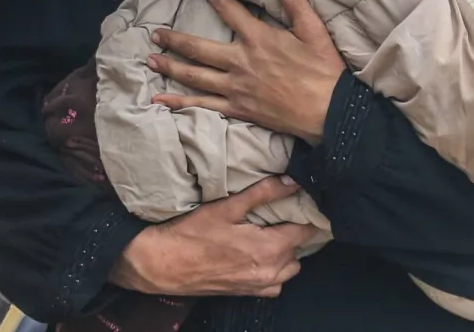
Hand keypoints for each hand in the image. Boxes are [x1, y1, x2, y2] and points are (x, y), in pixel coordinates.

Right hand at [110, 177, 315, 296]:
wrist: (164, 265)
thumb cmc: (193, 233)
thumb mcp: (228, 207)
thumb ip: (263, 193)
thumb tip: (292, 181)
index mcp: (269, 249)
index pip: (306, 232)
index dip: (308, 215)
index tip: (306, 202)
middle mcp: (270, 271)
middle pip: (300, 250)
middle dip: (298, 232)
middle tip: (287, 213)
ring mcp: (259, 285)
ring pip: (290, 268)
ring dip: (288, 252)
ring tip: (275, 233)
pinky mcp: (247, 292)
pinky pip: (275, 284)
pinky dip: (276, 270)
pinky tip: (263, 255)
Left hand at [150, 0, 343, 143]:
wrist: (330, 112)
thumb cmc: (324, 70)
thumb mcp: (312, 28)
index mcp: (257, 39)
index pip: (228, 11)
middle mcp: (240, 62)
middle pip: (198, 48)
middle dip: (174, 40)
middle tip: (155, 34)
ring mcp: (235, 88)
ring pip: (194, 76)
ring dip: (171, 67)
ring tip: (151, 60)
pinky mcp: (237, 109)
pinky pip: (202, 105)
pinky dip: (179, 103)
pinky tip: (160, 101)